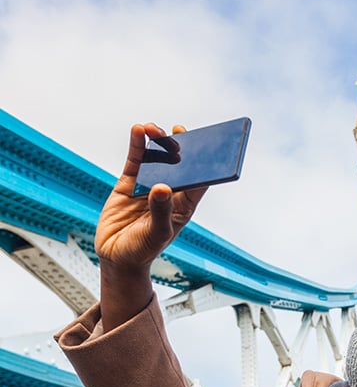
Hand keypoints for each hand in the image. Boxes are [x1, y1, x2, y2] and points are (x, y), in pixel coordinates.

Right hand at [95, 123, 207, 330]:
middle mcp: (169, 192)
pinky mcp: (129, 184)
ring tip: (153, 129)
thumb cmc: (143, 250)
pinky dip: (138, 145)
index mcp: (184, 205)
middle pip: (179, 164)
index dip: (206, 162)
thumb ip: (160, 211)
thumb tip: (161, 187)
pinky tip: (138, 131)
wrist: (117, 257)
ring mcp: (149, 185)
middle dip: (180, 146)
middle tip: (179, 130)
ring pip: (156, 158)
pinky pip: (136, 160)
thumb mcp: (156, 234)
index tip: (209, 144)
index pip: (199, 180)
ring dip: (157, 141)